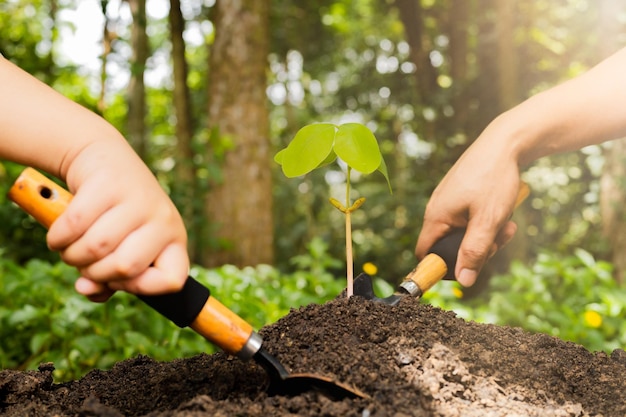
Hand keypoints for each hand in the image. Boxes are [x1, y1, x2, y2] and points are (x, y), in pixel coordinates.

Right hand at [46, 140, 188, 301]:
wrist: (101, 159)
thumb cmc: (112, 214)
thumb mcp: (121, 246)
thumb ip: (108, 278)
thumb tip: (86, 289)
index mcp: (174, 238)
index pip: (173, 279)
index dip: (141, 288)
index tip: (119, 279)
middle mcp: (163, 218)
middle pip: (126, 268)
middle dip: (95, 273)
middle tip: (85, 261)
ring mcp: (138, 199)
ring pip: (96, 248)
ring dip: (72, 256)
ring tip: (71, 247)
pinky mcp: (109, 183)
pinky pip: (74, 225)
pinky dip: (58, 237)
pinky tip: (58, 235)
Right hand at [415, 123, 521, 286]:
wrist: (506, 142)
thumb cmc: (494, 179)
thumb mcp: (487, 220)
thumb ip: (474, 251)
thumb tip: (464, 280)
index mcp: (436, 216)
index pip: (425, 252)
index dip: (439, 267)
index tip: (465, 270)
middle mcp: (438, 208)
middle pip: (449, 244)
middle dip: (476, 248)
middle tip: (499, 240)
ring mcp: (450, 199)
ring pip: (464, 231)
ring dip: (486, 234)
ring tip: (507, 223)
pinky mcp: (462, 193)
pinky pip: (470, 217)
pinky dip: (487, 219)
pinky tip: (503, 210)